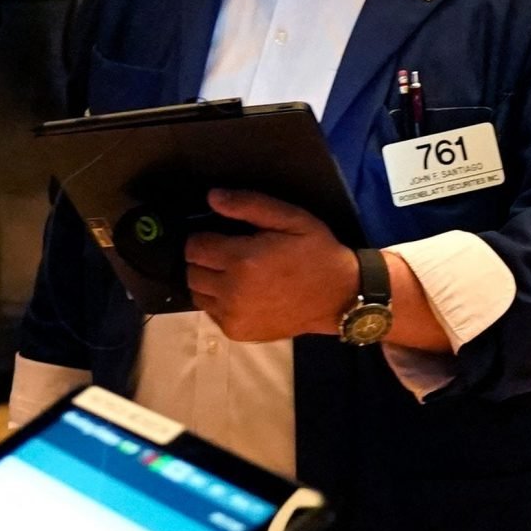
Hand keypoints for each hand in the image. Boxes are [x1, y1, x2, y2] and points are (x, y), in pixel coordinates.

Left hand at [184, 189, 355, 342]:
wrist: (339, 297)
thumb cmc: (316, 253)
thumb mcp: (290, 219)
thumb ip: (249, 205)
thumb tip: (212, 198)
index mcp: (242, 260)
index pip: (194, 246)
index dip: (205, 238)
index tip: (221, 237)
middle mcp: (232, 291)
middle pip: (191, 271)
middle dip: (204, 259)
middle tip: (228, 255)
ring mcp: (233, 315)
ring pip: (197, 293)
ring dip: (208, 282)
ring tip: (233, 275)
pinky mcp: (238, 332)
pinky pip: (211, 312)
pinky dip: (219, 302)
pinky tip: (241, 294)